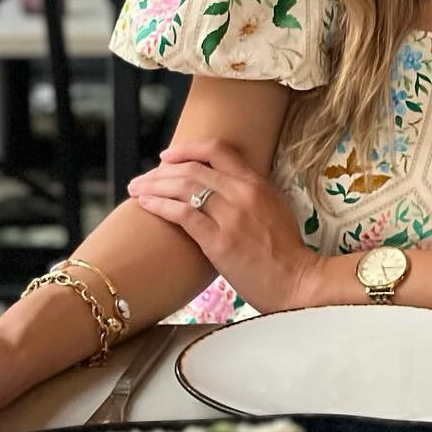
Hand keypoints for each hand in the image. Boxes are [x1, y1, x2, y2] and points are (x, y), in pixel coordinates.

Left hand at [128, 138, 320, 314]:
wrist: (296, 282)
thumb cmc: (285, 252)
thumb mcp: (274, 209)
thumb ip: (250, 193)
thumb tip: (221, 186)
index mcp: (257, 183)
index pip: (218, 150)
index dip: (187, 149)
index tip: (168, 156)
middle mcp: (243, 193)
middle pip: (192, 169)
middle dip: (160, 171)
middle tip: (142, 178)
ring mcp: (231, 216)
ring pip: (183, 187)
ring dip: (154, 186)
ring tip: (135, 189)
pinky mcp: (218, 241)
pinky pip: (182, 214)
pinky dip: (159, 206)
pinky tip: (145, 204)